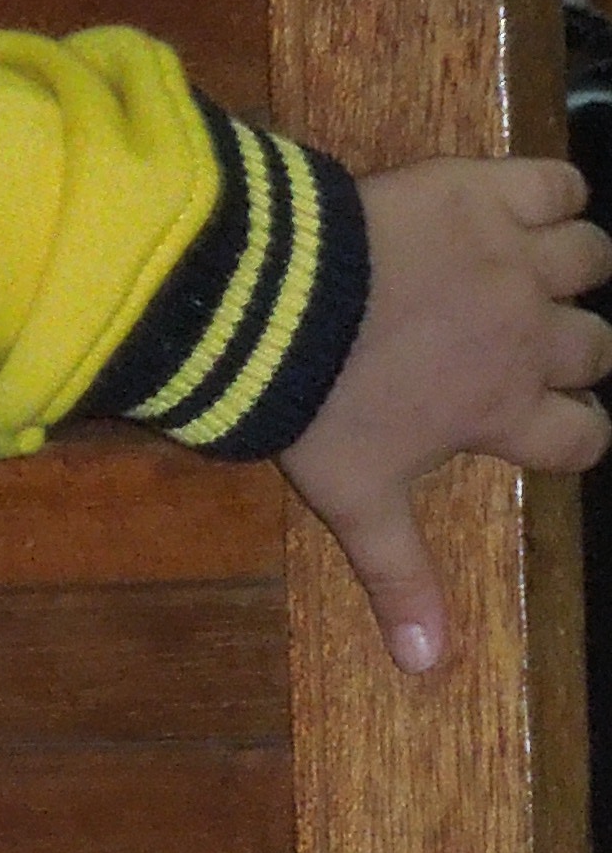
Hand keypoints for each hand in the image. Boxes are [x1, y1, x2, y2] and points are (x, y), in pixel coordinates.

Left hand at [278, 156, 611, 670]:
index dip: (575, 436)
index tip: (553, 428)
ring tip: (541, 275)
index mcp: (503, 410)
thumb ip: (400, 576)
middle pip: (594, 347)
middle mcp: (527, 335)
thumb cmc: (315, 405)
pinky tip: (534, 205)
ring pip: (591, 261)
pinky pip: (557, 185)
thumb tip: (427, 666)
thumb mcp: (356, 501)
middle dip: (574, 352)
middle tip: (531, 348)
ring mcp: (514, 260)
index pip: (582, 438)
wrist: (272, 303)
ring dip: (573, 270)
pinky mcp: (486, 192)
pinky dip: (555, 193)